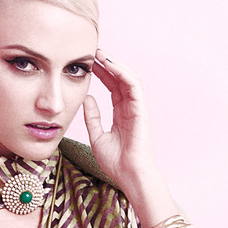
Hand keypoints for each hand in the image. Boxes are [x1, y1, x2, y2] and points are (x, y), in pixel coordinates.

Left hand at [82, 52, 160, 197]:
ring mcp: (137, 108)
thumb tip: (87, 98)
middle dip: (107, 64)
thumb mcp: (97, 136)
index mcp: (121, 114)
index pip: (112, 87)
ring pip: (128, 79)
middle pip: (120, 79)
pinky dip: (123, 73)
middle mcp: (130, 109)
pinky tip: (110, 65)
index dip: (101, 74)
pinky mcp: (141, 110)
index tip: (88, 63)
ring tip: (100, 54)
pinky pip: (134, 86)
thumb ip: (92, 117)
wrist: (129, 176)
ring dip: (115, 65)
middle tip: (92, 52)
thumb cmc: (116, 162)